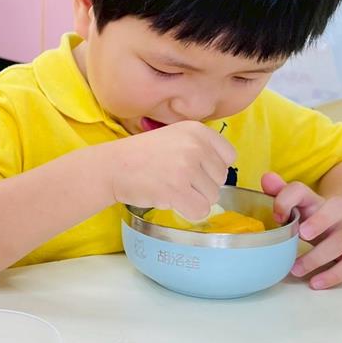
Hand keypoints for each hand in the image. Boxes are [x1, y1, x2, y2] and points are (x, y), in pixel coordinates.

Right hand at [103, 121, 236, 220]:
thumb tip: (222, 173)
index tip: (192, 168)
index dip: (212, 167)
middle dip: (202, 185)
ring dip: (194, 198)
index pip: (228, 156)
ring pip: (213, 197)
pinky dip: (188, 212)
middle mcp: (195, 146)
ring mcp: (186, 167)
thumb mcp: (174, 137)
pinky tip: (172, 201)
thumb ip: (200, 148)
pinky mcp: (177, 189)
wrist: (112, 166)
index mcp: (197, 130)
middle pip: (221, 179)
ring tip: (170, 187)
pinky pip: (201, 210)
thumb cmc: (142, 156)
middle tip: (175, 178)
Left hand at [262, 173, 341, 289]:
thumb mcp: (295, 204)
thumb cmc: (311, 216)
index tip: (276, 217)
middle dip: (320, 221)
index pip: (301, 190)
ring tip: (295, 269)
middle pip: (336, 208)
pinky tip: (315, 283)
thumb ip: (279, 192)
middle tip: (302, 234)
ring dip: (318, 256)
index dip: (287, 200)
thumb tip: (266, 177)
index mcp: (313, 199)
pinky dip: (333, 275)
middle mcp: (336, 212)